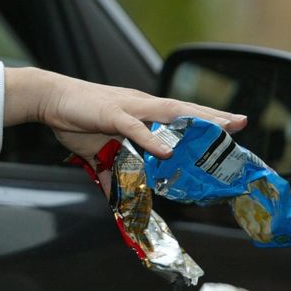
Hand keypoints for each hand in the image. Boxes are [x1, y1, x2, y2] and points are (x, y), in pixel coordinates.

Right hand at [4, 67, 246, 165]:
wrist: (49, 98)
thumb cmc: (74, 118)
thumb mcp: (98, 149)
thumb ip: (112, 169)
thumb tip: (118, 193)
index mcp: (141, 110)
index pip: (179, 115)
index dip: (205, 120)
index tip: (229, 127)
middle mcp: (141, 105)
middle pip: (184, 110)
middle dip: (214, 117)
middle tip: (241, 123)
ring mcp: (128, 107)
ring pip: (170, 112)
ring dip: (197, 120)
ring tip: (220, 128)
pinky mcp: (111, 113)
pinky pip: (135, 127)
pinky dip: (152, 138)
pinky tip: (168, 149)